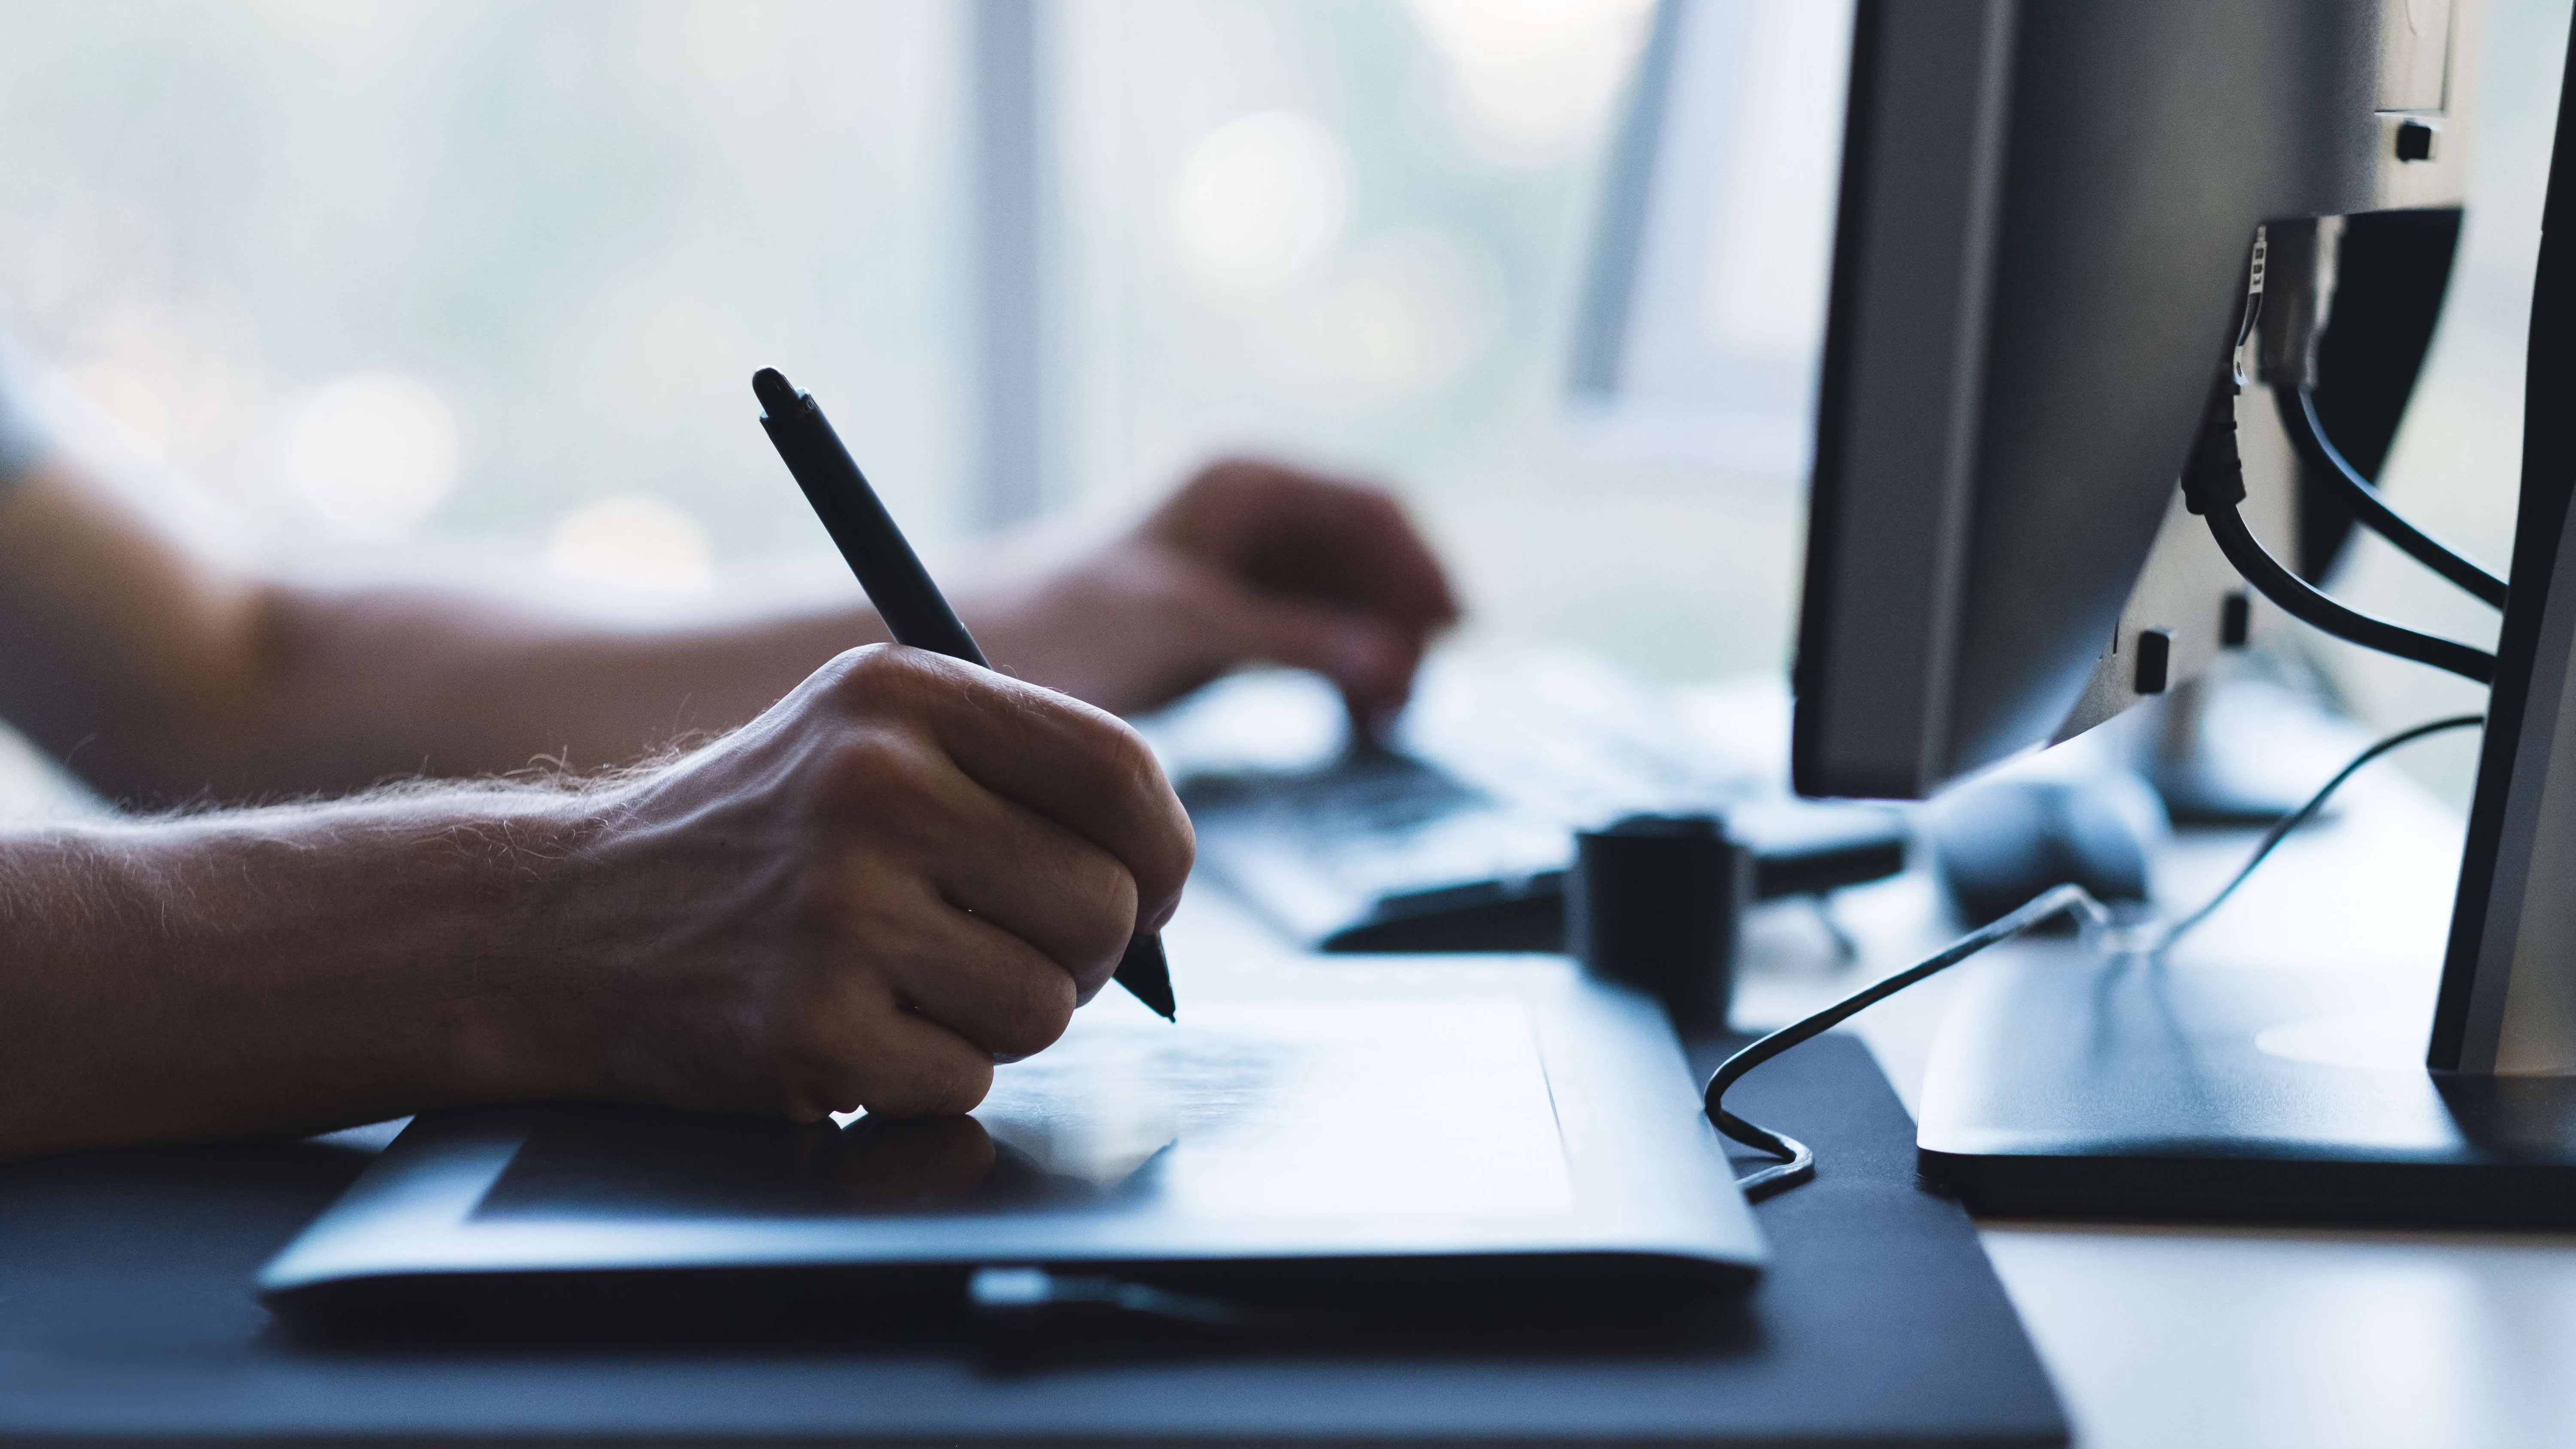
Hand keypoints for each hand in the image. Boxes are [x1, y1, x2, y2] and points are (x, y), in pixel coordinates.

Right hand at [519, 645, 1193, 1121]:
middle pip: (1105, 902)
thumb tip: (1162, 866)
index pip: (1120, 772)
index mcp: (905, 696)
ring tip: (916, 983)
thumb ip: (1016, 770)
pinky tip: (860, 1030)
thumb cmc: (761, 837)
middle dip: (1087, 951)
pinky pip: (967, 1080)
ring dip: (1006, 1019)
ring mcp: (839, 910)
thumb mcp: (870, 737)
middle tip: (1010, 950)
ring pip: (1048, 1004)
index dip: (1165, 849)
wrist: (565, 922)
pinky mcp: (811, 1025)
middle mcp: (874, 787)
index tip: (1151, 889)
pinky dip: (930, 1076)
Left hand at [960, 458, 1460, 720]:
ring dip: (1380, 654)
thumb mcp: (1189, 625)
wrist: (981, 649)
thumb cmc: (1068, 619)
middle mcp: (1254, 514)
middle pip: (1371, 558)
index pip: (1373, 509)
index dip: (1422, 566)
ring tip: (1386, 718)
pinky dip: (1345, 673)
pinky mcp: (1234, 615)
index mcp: (1247, 484)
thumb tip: (1394, 660)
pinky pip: (1319, 636)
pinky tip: (1356, 722)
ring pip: (1351, 601)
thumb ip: (1294, 639)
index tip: (1454, 630)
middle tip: (1413, 693)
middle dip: (1403, 621)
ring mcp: (1247, 565)